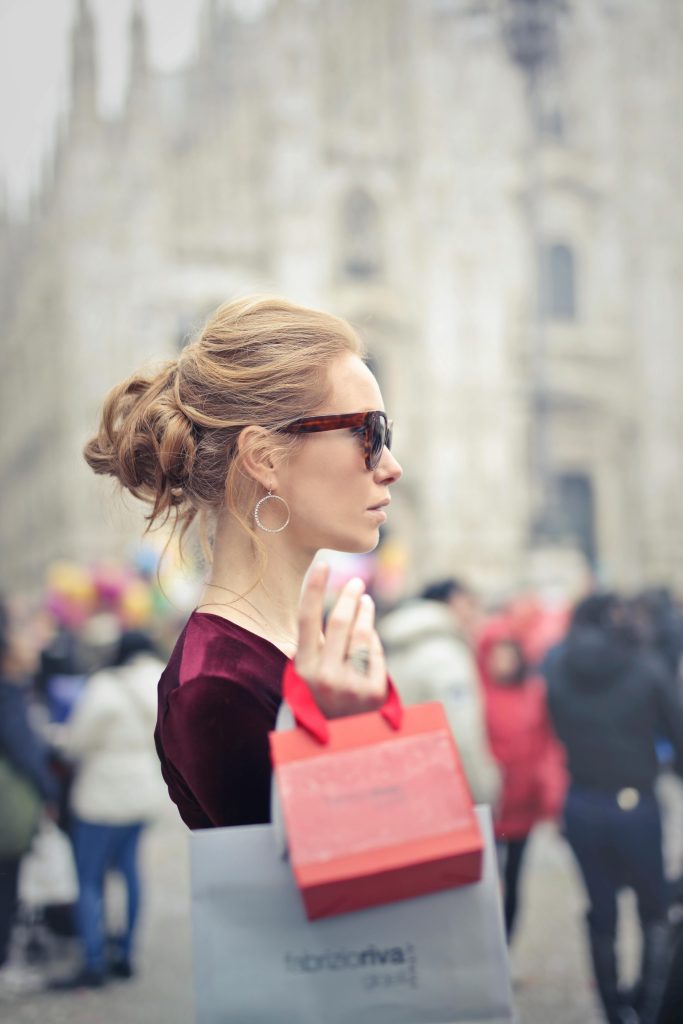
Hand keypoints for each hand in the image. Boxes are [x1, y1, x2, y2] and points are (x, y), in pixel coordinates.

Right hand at [295, 563, 387, 718]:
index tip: (323, 563)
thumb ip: (316, 645)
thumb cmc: (321, 698)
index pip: (307, 619)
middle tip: (357, 581)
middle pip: (340, 621)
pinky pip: (376, 653)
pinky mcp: (375, 692)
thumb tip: (337, 603)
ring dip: (366, 612)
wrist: (340, 742)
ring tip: (366, 601)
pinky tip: (370, 638)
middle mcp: (325, 677)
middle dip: (350, 596)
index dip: (314, 588)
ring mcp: (351, 686)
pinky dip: (373, 642)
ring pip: (363, 634)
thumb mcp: (307, 675)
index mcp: (302, 669)